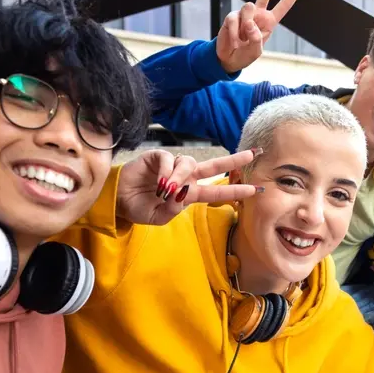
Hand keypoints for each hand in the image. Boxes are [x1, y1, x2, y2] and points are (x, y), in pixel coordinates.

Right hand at [117, 148, 260, 225]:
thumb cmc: (139, 209)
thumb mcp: (159, 218)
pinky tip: (159, 181)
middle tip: (252, 154)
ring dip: (181, 176)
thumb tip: (182, 193)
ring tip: (167, 189)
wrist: (118, 200)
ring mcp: (172, 166)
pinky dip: (167, 170)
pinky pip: (170, 159)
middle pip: (213, 166)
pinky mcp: (159, 157)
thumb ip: (173, 209)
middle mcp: (185, 177)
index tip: (255, 189)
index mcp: (189, 194)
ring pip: (190, 163)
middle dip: (233, 160)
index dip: (234, 190)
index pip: (216, 190)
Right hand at [216, 0, 305, 72]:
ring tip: (242, 40)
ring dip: (246, 26)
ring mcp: (244, 13)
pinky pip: (234, 20)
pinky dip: (234, 33)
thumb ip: (256, 38)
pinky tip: (234, 40)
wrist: (228, 59)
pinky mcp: (231, 16)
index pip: (283, 6)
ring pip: (248, 8)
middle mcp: (258, 13)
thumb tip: (249, 22)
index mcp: (269, 21)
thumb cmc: (245, 55)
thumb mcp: (256, 51)